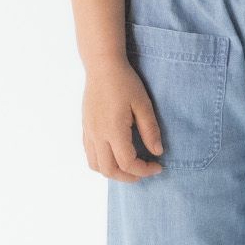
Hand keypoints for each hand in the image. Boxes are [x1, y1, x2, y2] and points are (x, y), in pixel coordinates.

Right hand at [82, 56, 164, 181]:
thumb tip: (157, 152)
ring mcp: (89, 132)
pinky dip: (103, 162)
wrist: (102, 66)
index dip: (145, 170)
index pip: (128, 163)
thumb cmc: (125, 82)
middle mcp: (98, 135)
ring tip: (130, 167)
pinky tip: (116, 155)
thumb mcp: (143, 104)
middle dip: (129, 177)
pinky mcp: (85, 128)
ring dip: (113, 172)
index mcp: (114, 130)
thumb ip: (150, 130)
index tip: (158, 166)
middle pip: (109, 170)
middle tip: (145, 172)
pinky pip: (90, 154)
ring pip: (96, 165)